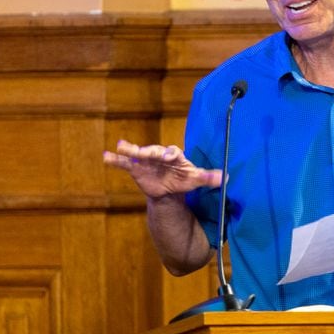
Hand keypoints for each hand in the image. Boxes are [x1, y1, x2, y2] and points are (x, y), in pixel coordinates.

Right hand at [103, 139, 221, 198]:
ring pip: (138, 154)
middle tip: (143, 152)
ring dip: (130, 150)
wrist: (169, 188)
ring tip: (120, 146)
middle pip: (154, 151)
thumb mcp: (196, 179)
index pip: (173, 152)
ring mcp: (146, 160)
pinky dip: (115, 160)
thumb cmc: (184, 180)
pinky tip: (105, 156)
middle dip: (149, 151)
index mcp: (176, 156)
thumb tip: (227, 177)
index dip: (171, 154)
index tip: (169, 156)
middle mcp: (160, 155)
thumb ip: (209, 178)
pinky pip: (125, 163)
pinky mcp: (136, 168)